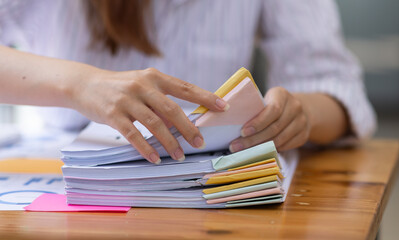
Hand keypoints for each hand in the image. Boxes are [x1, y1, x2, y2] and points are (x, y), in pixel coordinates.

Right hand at [70, 68, 228, 163]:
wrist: (85, 84)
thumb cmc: (121, 87)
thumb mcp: (143, 84)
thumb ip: (163, 98)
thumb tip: (186, 119)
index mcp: (154, 77)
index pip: (185, 88)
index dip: (206, 98)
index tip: (224, 108)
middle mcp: (142, 86)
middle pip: (172, 109)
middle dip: (189, 128)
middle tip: (200, 143)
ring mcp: (126, 100)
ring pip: (154, 124)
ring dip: (169, 142)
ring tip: (179, 155)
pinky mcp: (112, 114)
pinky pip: (133, 134)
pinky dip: (146, 148)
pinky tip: (155, 158)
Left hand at [229, 87, 310, 151]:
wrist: (300, 109)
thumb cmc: (274, 104)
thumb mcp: (266, 99)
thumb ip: (255, 108)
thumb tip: (230, 123)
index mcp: (282, 95)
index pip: (272, 110)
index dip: (257, 123)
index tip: (242, 132)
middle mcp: (295, 107)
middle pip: (274, 127)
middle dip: (253, 139)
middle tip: (236, 147)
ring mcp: (302, 122)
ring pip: (279, 139)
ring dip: (260, 147)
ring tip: (244, 152)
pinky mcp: (303, 135)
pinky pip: (286, 146)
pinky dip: (272, 150)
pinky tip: (259, 152)